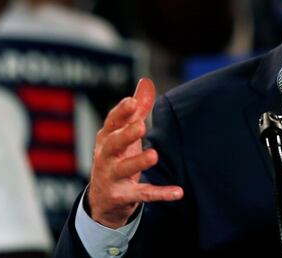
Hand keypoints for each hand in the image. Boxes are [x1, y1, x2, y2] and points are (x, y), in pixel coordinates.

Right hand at [87, 78, 183, 228]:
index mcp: (107, 138)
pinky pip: (143, 194)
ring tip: (153, 155)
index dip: (121, 112)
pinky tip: (178, 192)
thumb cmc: (117, 157)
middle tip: (141, 126)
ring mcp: (113, 178)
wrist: (102, 201)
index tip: (132, 101)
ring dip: (138, 162)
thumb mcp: (123, 134)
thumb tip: (146, 81)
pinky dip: (160, 193)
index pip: (112, 123)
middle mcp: (106, 157)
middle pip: (114, 144)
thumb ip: (136, 109)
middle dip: (126, 135)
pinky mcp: (124, 196)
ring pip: (125, 169)